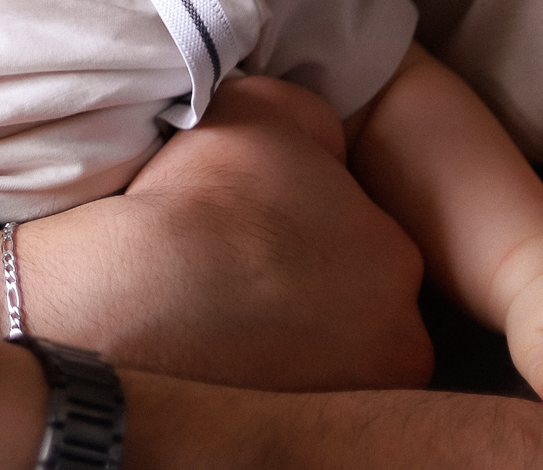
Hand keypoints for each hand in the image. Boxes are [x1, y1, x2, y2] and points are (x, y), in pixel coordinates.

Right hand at [9, 74, 431, 387]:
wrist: (145, 288)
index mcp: (397, 259)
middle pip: (353, 304)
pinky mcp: (301, 435)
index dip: (309, 224)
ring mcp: (351, 398)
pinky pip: (284, 395)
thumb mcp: (265, 108)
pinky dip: (256, 374)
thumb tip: (320, 143)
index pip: (364, 235)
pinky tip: (214, 348)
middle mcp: (397, 340)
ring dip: (287, 332)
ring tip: (222, 309)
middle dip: (309, 285)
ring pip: (322, 355)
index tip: (261, 224)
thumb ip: (312, 120)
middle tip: (243, 268)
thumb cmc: (208, 199)